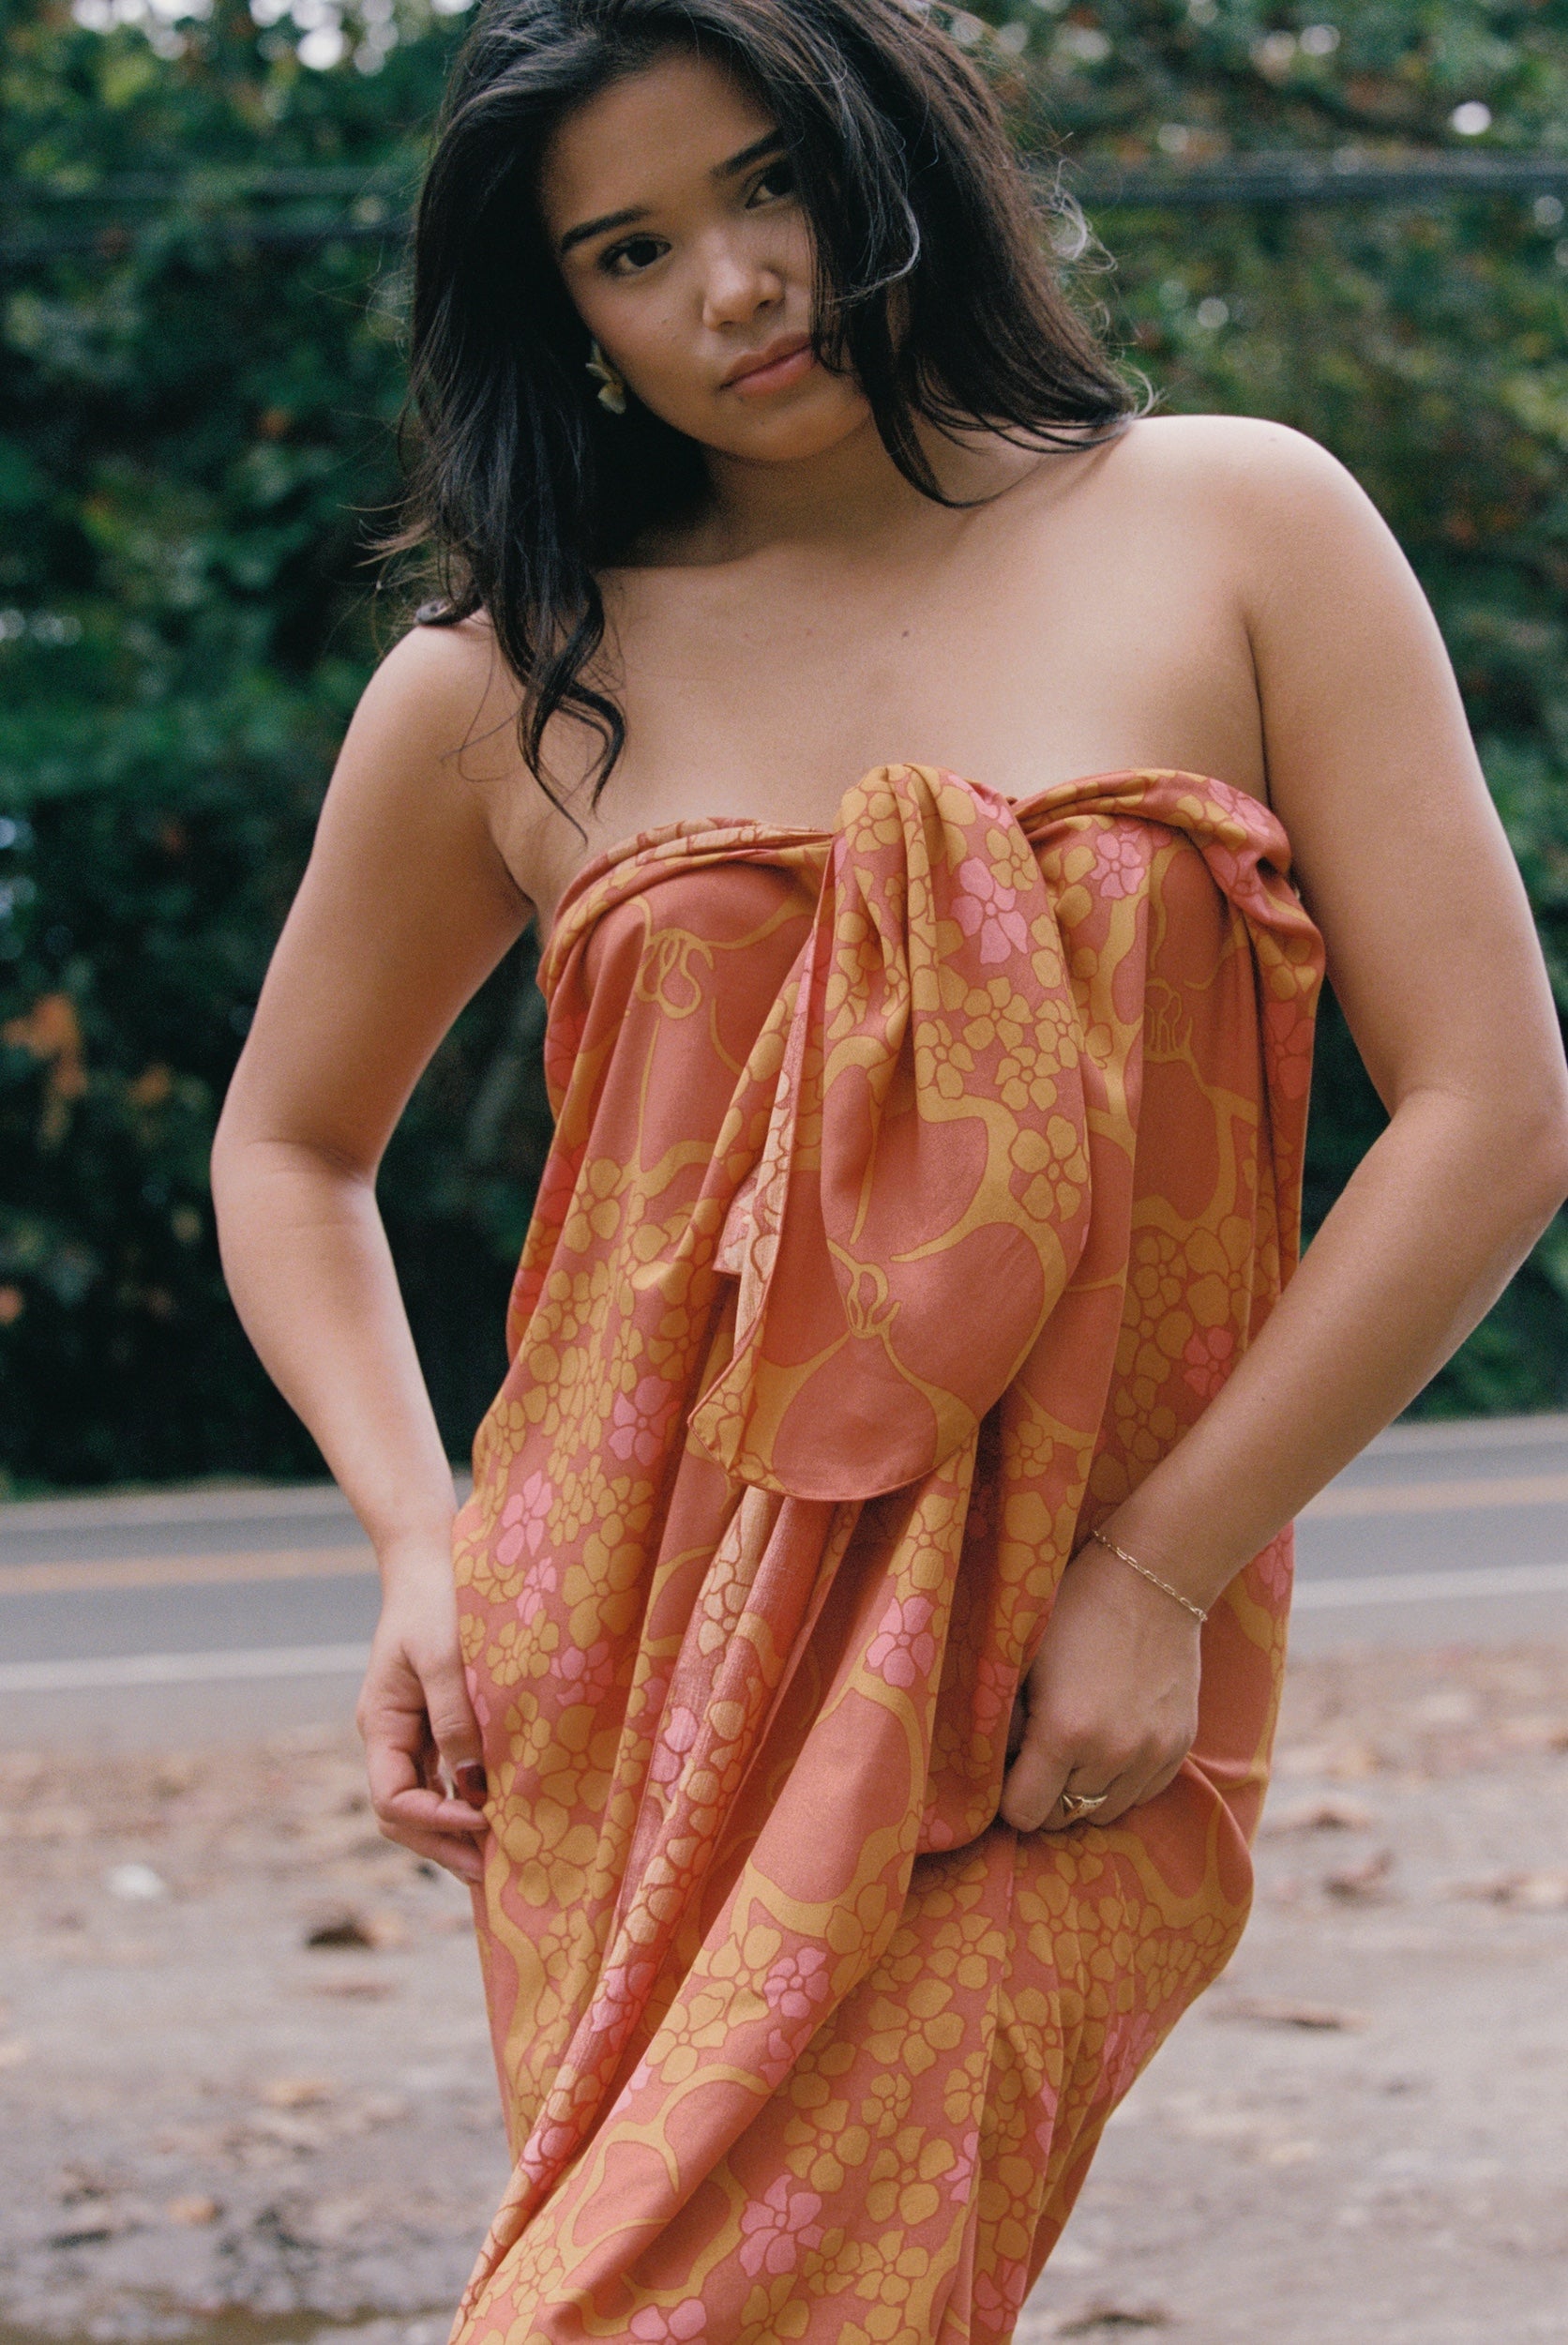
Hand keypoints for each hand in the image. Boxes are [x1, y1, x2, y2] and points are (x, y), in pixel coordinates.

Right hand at [357, 1546, 488, 1887]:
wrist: (432, 1557)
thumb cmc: (436, 1599)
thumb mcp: (441, 1657)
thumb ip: (454, 1719)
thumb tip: (472, 1786)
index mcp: (380, 1724)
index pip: (393, 1800)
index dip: (434, 1821)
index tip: (483, 1819)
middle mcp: (392, 1736)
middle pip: (405, 1814)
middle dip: (445, 1845)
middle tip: (495, 1875)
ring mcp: (414, 1731)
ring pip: (427, 1800)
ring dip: (458, 1831)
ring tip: (501, 1861)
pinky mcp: (439, 1721)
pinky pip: (447, 1775)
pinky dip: (469, 1800)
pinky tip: (502, 1814)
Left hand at [999, 1534, 1201, 1832]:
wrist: (1151, 1576)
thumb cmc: (1074, 1608)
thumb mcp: (1021, 1659)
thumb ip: (1005, 1721)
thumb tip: (990, 1766)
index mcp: (1064, 1733)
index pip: (1023, 1814)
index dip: (1007, 1797)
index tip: (1005, 1770)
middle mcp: (1112, 1754)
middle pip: (1064, 1817)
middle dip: (1043, 1794)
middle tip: (1036, 1756)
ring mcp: (1152, 1754)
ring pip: (1105, 1813)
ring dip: (1083, 1791)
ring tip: (1073, 1748)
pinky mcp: (1179, 1746)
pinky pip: (1143, 1795)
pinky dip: (1121, 1781)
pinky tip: (1109, 1742)